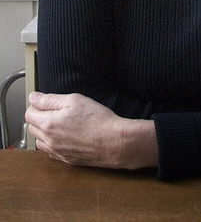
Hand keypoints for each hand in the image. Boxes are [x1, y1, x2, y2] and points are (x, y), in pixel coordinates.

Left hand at [25, 91, 157, 169]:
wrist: (114, 142)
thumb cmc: (98, 119)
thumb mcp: (75, 100)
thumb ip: (50, 99)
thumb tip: (33, 98)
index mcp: (49, 124)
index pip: (29, 113)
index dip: (36, 104)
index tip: (45, 101)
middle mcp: (49, 140)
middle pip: (32, 127)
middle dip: (39, 117)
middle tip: (56, 110)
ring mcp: (57, 152)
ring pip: (39, 141)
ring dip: (44, 131)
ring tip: (61, 123)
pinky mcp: (66, 160)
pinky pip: (50, 151)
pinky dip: (53, 143)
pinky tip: (66, 136)